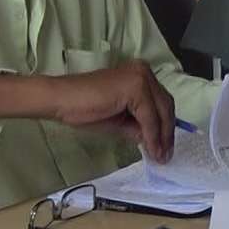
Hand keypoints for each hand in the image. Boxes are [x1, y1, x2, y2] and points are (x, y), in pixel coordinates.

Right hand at [49, 60, 176, 160]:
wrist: (61, 100)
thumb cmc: (84, 109)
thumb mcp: (120, 121)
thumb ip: (139, 126)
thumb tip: (157, 142)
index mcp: (141, 75)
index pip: (161, 102)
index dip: (166, 127)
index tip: (166, 148)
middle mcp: (144, 72)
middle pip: (165, 105)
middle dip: (167, 133)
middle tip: (165, 156)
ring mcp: (141, 77)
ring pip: (160, 111)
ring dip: (161, 137)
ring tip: (159, 157)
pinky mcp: (136, 87)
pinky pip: (149, 116)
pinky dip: (151, 134)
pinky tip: (150, 149)